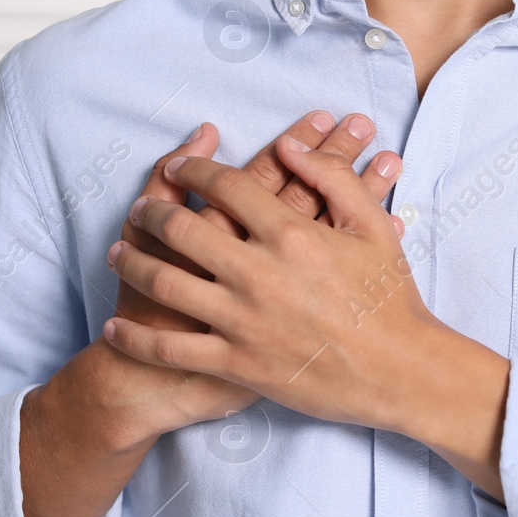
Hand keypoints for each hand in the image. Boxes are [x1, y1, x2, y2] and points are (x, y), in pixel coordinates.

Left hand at [102, 135, 509, 494]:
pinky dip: (136, 338)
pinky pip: (171, 349)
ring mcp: (242, 320)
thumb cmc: (390, 298)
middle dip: (152, 211)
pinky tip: (117, 327)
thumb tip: (290, 144)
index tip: (180, 164)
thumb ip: (332, 178)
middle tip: (140, 208)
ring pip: (166, 282)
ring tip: (116, 254)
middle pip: (182, 227)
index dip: (194, 167)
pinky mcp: (237, 364)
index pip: (225, 185)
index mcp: (290, 233)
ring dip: (132, 263)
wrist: (401, 372)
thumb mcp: (372, 227)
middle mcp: (258, 273)